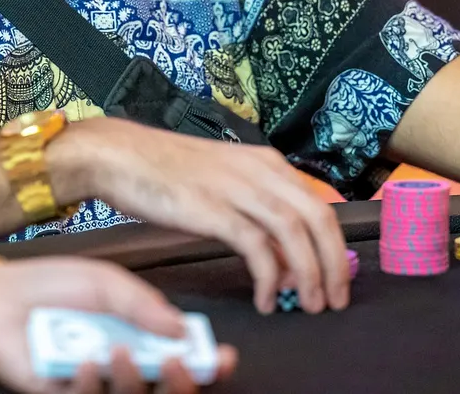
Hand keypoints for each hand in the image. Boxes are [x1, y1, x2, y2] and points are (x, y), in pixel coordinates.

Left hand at [0, 257, 237, 392]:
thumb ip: (143, 305)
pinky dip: (90, 386)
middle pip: (167, 393)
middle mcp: (122, 367)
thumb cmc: (55, 285)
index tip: (226, 357)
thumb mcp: (107, 282)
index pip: (185, 361)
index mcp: (140, 339)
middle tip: (178, 365)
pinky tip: (83, 362)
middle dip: (181, 386)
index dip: (210, 365)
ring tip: (117, 352)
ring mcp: (93, 385)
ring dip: (132, 382)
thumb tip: (182, 329)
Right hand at [51, 118, 349, 314]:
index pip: (320, 204)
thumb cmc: (167, 170)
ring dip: (309, 274)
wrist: (122, 155)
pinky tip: (266, 298)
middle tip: (336, 299)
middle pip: (319, 218)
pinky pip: (257, 247)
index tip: (338, 275)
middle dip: (334, 264)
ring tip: (309, 304)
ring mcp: (237, 188)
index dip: (335, 245)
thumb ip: (256, 212)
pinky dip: (269, 277)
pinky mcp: (213, 209)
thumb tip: (284, 255)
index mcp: (266, 162)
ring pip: (295, 232)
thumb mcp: (225, 182)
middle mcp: (260, 171)